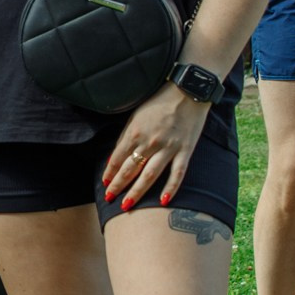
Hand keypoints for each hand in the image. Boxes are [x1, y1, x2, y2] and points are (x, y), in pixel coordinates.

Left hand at [103, 83, 212, 207]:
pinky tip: (163, 201)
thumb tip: (114, 157)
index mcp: (135, 132)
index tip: (105, 183)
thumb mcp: (136, 114)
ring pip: (149, 176)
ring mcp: (169, 148)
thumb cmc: (160, 100)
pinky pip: (177, 173)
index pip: (118, 158)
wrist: (189, 89)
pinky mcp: (186, 150)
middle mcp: (150, 142)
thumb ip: (126, 136)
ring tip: (127, 205)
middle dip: (118, 185)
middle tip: (109, 198)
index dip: (110, 172)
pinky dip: (171, 188)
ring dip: (137, 192)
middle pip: (130, 169)